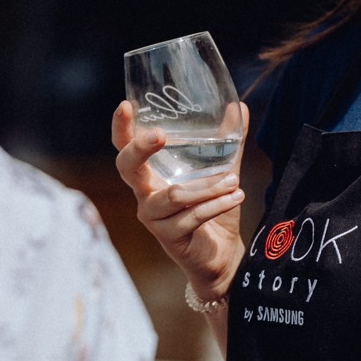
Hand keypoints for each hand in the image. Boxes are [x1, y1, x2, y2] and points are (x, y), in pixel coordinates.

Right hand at [111, 101, 247, 300]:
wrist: (221, 255)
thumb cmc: (214, 209)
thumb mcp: (222, 171)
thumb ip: (229, 142)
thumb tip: (239, 106)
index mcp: (151, 174)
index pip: (125, 148)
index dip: (121, 128)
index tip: (125, 106)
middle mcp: (144, 194)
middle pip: (127, 168)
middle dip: (140, 148)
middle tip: (160, 135)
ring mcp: (153, 217)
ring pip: (175, 195)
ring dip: (209, 186)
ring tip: (235, 181)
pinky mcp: (168, 237)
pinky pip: (192, 215)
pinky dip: (217, 204)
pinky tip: (237, 197)